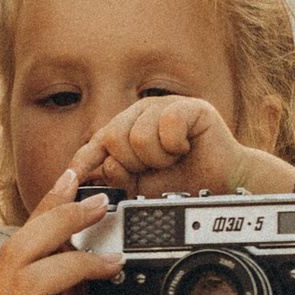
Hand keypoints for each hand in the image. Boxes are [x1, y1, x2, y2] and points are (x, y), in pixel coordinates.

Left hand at [67, 94, 287, 202]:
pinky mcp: (191, 107)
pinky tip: (184, 149)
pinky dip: (175, 145)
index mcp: (128, 130)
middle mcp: (143, 114)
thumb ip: (116, 180)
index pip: (97, 142)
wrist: (222, 187)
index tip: (71, 179)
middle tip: (152, 169)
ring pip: (137, 135)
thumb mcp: (141, 188)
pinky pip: (167, 123)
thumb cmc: (183, 185)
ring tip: (172, 160)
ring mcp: (166, 107)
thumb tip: (93, 174)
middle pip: (113, 137)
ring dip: (156, 159)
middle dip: (131, 165)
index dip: (84, 160)